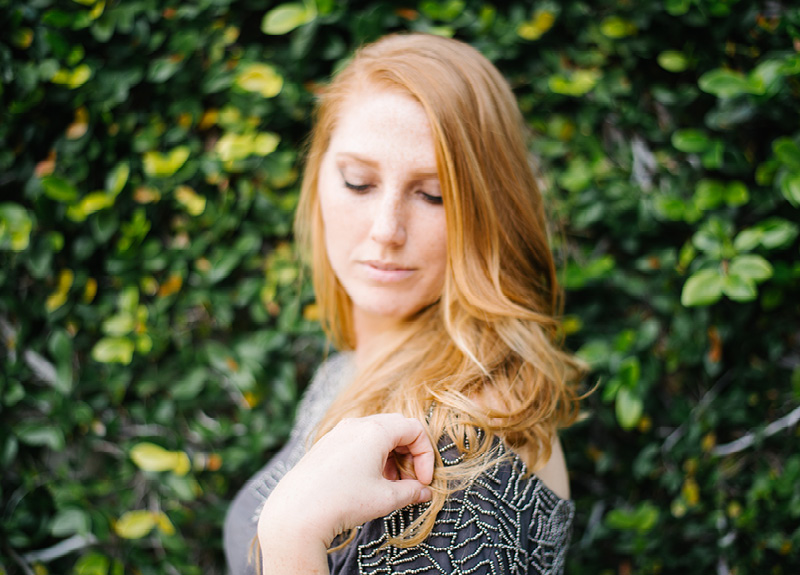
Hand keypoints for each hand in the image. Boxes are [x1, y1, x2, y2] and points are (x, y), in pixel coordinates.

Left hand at [257, 414, 433, 572]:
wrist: (297, 512)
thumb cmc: (343, 501)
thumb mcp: (385, 498)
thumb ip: (411, 491)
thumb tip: (423, 492)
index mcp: (375, 430)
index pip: (414, 429)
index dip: (426, 455)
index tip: (424, 481)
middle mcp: (356, 425)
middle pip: (397, 427)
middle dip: (410, 453)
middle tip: (411, 480)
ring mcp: (339, 432)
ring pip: (377, 434)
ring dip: (391, 456)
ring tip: (389, 484)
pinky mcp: (326, 444)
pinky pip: (358, 441)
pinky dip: (372, 456)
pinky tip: (368, 482)